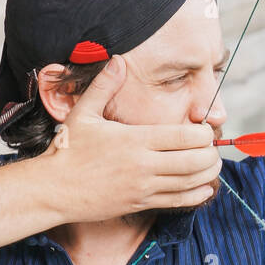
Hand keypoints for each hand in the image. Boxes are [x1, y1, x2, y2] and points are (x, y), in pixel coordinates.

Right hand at [42, 55, 222, 221]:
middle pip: (195, 161)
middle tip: (212, 147)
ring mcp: (143, 188)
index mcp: (135, 139)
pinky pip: (178, 201)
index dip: (204, 134)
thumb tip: (117, 59)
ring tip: (212, 164)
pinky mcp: (140, 204)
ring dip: (208, 174)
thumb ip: (104, 86)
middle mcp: (144, 165)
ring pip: (191, 183)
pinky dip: (196, 194)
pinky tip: (203, 186)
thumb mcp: (83, 113)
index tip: (204, 130)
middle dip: (211, 154)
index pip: (185, 137)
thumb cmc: (67, 150)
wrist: (52, 189)